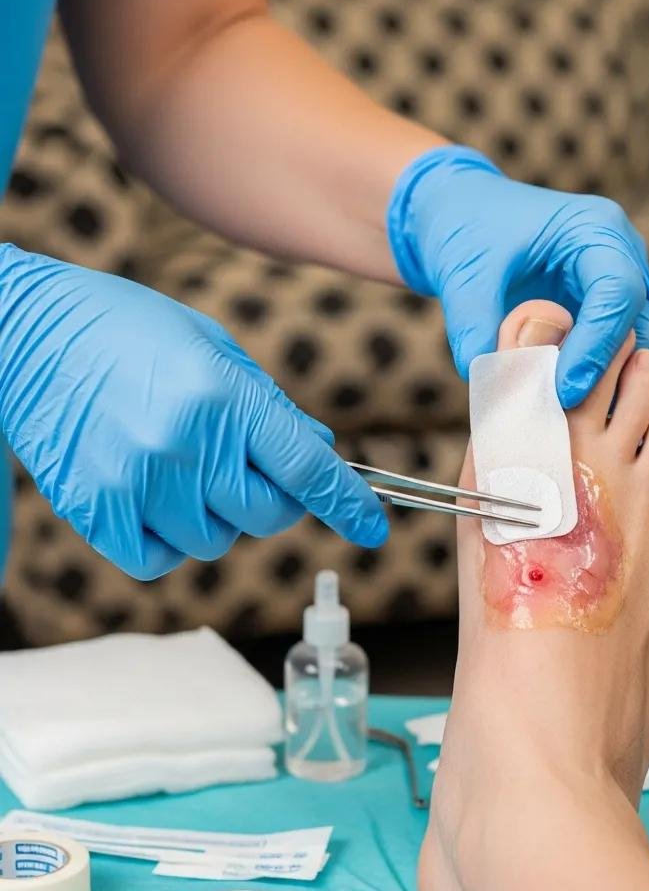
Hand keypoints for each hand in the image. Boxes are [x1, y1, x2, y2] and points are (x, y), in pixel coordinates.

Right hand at [0, 245, 386, 578]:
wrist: (24, 330)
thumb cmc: (130, 330)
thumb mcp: (216, 350)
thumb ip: (272, 409)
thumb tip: (321, 454)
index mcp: (225, 399)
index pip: (308, 471)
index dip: (348, 505)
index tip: (371, 527)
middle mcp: (186, 446)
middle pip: (268, 516)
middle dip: (273, 500)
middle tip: (246, 469)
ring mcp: (138, 483)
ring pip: (215, 542)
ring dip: (216, 516)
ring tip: (182, 466)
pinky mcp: (95, 511)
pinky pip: (159, 560)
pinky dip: (166, 539)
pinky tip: (152, 494)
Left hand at [387, 145, 648, 407]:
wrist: (464, 221)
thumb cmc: (466, 235)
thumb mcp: (463, 276)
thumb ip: (476, 328)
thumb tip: (503, 388)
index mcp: (597, 231)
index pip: (618, 294)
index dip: (595, 349)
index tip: (563, 392)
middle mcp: (625, 260)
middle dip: (617, 379)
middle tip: (570, 412)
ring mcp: (625, 292)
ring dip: (614, 390)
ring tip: (567, 414)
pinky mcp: (614, 322)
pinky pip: (626, 368)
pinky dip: (603, 393)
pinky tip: (565, 410)